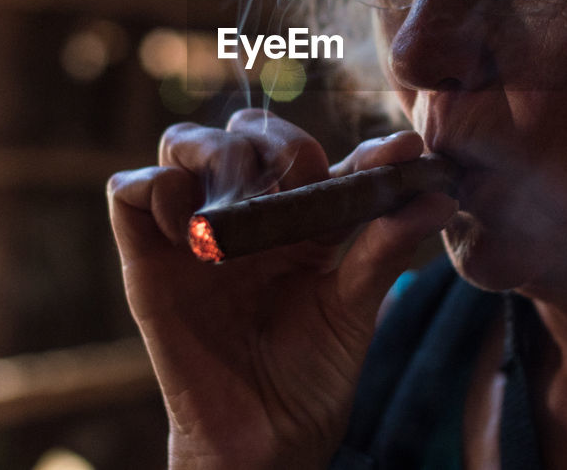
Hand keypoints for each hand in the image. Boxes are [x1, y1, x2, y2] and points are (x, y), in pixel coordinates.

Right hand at [107, 109, 456, 468]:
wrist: (263, 437)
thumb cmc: (312, 374)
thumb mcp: (356, 307)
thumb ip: (385, 248)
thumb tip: (437, 197)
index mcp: (300, 218)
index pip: (320, 157)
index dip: (358, 148)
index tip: (401, 154)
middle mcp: (245, 213)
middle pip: (243, 129)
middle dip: (274, 140)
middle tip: (296, 179)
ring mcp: (193, 230)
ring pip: (181, 142)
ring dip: (213, 153)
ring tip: (238, 201)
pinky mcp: (146, 257)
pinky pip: (129, 191)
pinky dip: (157, 189)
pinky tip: (191, 230)